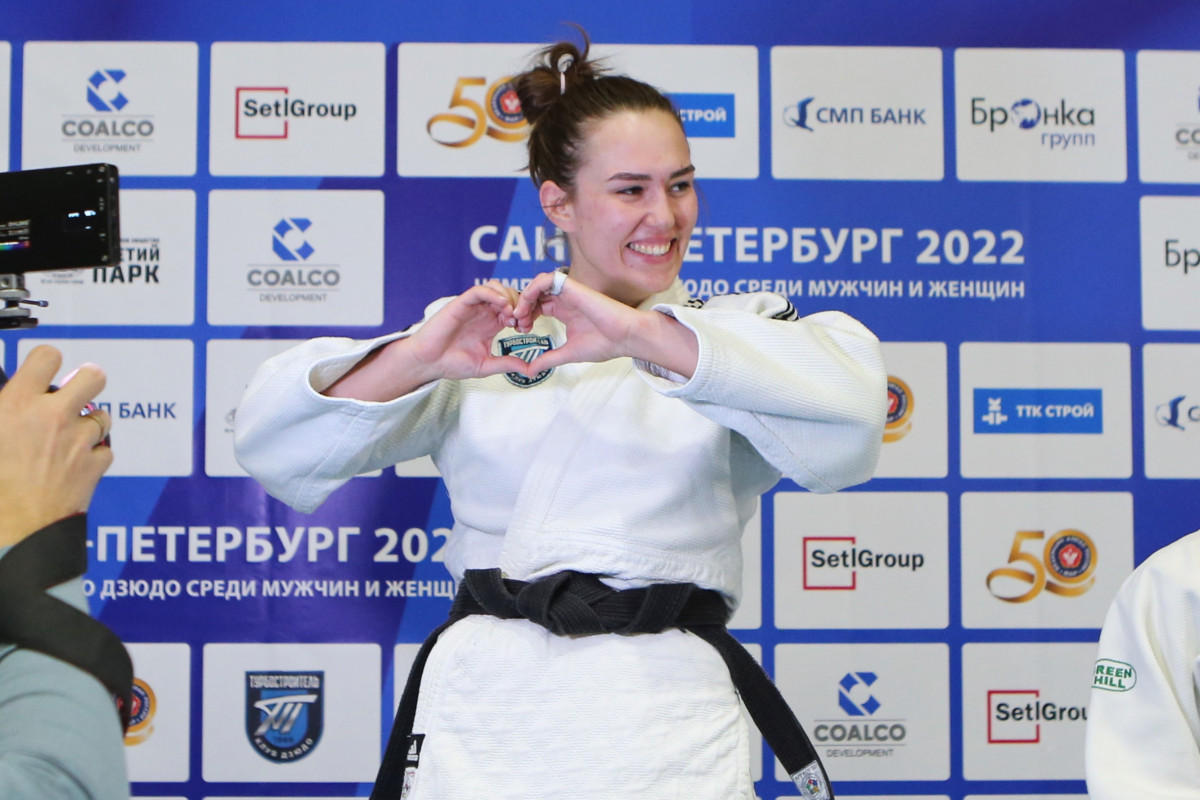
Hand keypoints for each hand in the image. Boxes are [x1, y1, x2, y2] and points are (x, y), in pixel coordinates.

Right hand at [0, 346, 112, 547]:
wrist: (10, 529)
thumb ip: (4, 409)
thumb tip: (8, 399)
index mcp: (17, 404)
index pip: (47, 356)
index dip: (46, 361)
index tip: (42, 371)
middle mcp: (53, 416)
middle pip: (93, 376)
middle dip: (86, 382)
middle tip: (75, 393)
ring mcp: (78, 441)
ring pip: (102, 416)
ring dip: (89, 424)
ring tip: (68, 438)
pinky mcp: (94, 466)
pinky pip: (105, 450)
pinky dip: (94, 455)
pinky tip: (76, 465)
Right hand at [325, 280, 536, 399]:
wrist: (429, 363)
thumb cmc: (452, 363)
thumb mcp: (486, 365)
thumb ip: (507, 364)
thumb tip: (530, 370)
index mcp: (491, 325)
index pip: (513, 310)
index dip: (523, 316)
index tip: (525, 329)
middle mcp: (483, 313)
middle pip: (508, 295)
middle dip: (519, 304)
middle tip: (519, 321)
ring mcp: (473, 307)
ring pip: (496, 288)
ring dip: (507, 297)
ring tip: (510, 314)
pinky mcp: (461, 304)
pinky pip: (479, 290)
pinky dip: (492, 293)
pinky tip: (500, 305)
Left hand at [513, 270, 698, 377]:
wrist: (625, 337)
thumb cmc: (605, 344)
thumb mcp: (568, 353)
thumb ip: (548, 359)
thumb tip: (530, 371)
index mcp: (563, 311)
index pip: (537, 306)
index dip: (524, 315)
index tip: (521, 330)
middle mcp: (564, 300)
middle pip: (534, 294)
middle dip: (520, 307)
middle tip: (515, 323)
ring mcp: (568, 292)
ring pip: (537, 284)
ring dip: (524, 297)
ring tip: (519, 315)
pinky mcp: (572, 287)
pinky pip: (546, 279)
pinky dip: (532, 289)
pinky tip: (528, 306)